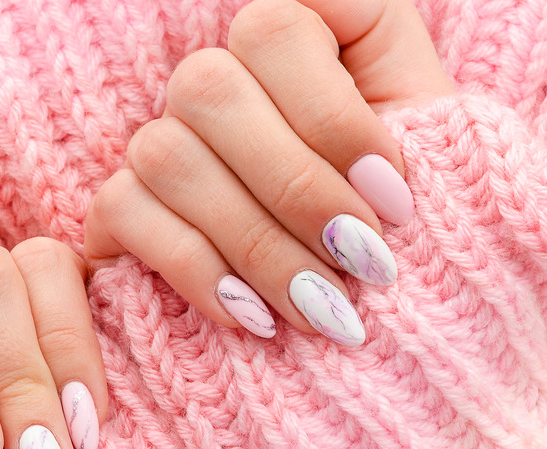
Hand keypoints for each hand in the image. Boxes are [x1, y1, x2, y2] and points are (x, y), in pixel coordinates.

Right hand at [85, 0, 453, 344]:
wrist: (356, 299)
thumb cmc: (394, 219)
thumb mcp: (430, 152)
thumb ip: (420, 106)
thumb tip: (383, 129)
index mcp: (285, 47)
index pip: (275, 33)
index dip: (334, 118)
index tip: (395, 201)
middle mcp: (207, 83)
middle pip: (210, 89)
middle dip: (297, 188)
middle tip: (364, 262)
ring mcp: (153, 142)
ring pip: (168, 155)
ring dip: (254, 241)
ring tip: (321, 308)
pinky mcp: (116, 207)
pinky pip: (126, 214)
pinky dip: (196, 270)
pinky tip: (254, 318)